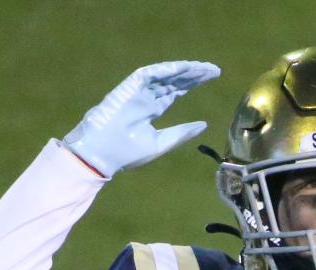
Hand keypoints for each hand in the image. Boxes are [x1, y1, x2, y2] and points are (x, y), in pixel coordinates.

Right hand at [63, 61, 220, 176]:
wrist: (102, 155)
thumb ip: (181, 133)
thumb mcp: (161, 143)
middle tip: (213, 70)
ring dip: (182, 70)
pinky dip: (164, 70)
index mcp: (151, 110)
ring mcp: (136, 92)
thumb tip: (203, 124)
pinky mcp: (128, 88)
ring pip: (163, 76)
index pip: (174, 92)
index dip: (191, 84)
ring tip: (203, 68)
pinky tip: (182, 68)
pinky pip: (148, 74)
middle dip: (192, 75)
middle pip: (172, 81)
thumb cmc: (127, 154)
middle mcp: (145, 98)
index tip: (210, 78)